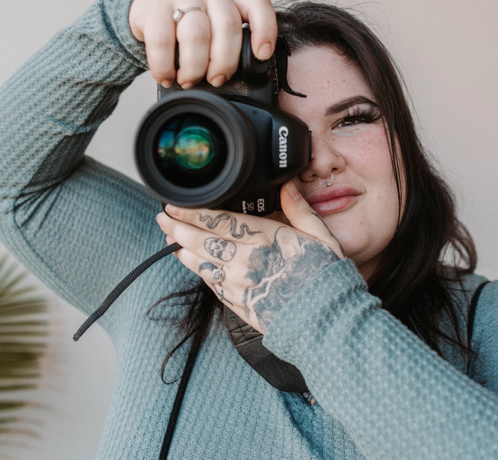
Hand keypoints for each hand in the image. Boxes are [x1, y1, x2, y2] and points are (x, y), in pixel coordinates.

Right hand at [128, 0, 276, 88]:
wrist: (149, 12)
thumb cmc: (188, 30)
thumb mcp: (216, 33)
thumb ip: (230, 49)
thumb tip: (242, 85)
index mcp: (234, 0)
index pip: (259, 5)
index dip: (265, 31)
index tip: (262, 55)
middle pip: (228, 27)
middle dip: (223, 63)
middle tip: (215, 81)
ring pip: (197, 35)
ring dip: (194, 68)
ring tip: (189, 80)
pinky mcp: (157, 5)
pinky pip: (163, 42)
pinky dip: (165, 66)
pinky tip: (167, 76)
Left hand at [156, 181, 344, 333]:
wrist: (324, 323)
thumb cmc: (324, 278)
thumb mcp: (320, 237)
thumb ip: (299, 209)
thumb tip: (287, 185)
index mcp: (266, 239)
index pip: (220, 222)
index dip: (193, 213)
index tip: (176, 205)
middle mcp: (247, 260)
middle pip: (202, 240)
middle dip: (178, 227)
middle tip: (162, 217)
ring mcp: (239, 284)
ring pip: (200, 261)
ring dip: (180, 248)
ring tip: (168, 236)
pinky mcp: (237, 302)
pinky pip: (210, 282)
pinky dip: (196, 268)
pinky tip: (188, 260)